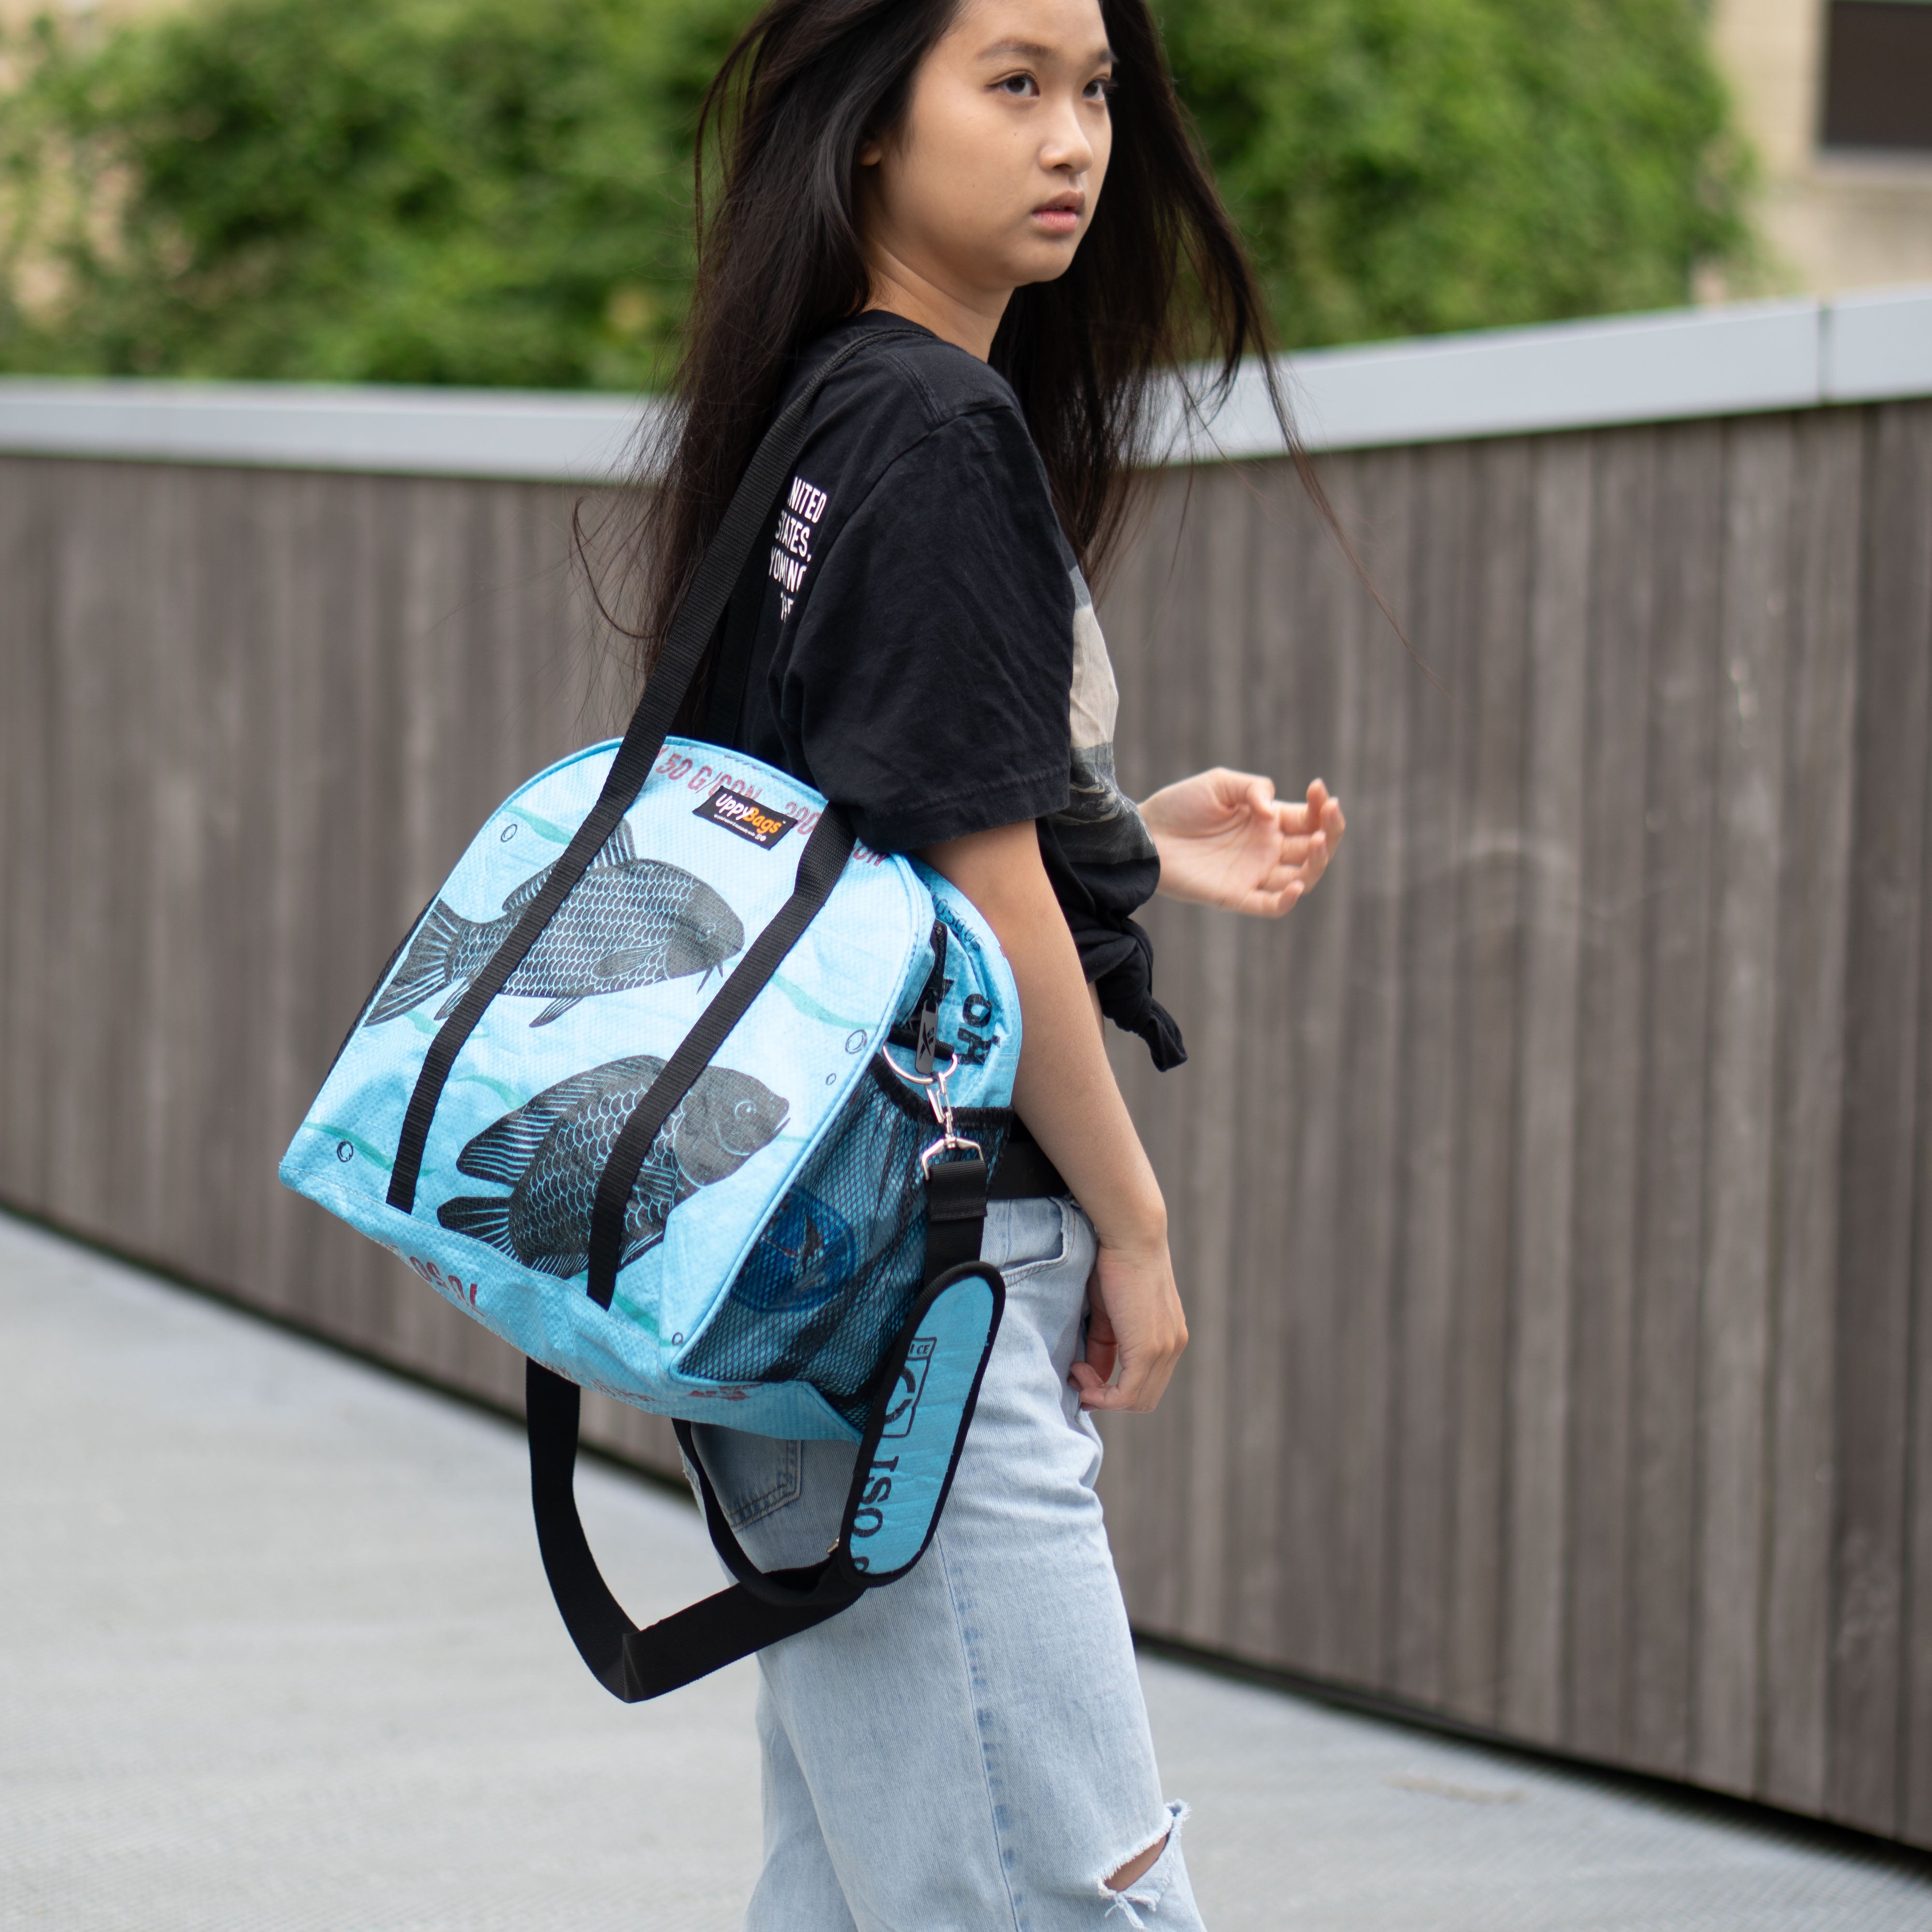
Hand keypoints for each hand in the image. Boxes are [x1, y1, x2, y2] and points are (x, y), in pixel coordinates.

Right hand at [1069, 1232, 1187, 1411]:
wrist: (1130, 1236)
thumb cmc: (1115, 1264)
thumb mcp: (1107, 1313)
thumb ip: (1104, 1347)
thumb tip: (1093, 1378)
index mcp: (1168, 1337)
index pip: (1146, 1383)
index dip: (1113, 1389)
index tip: (1081, 1370)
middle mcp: (1173, 1346)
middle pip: (1143, 1399)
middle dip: (1106, 1396)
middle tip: (1077, 1373)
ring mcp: (1165, 1349)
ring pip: (1136, 1400)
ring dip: (1101, 1395)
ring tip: (1076, 1369)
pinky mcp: (1150, 1349)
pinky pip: (1127, 1394)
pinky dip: (1101, 1395)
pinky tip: (1080, 1371)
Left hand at [1139, 769, 1344, 916]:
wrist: (1144, 834)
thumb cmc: (1180, 806)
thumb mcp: (1220, 783)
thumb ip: (1253, 788)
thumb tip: (1274, 812)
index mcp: (1267, 821)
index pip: (1308, 819)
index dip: (1320, 807)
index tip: (1318, 789)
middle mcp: (1266, 849)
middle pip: (1314, 848)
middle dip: (1330, 830)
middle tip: (1330, 813)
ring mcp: (1253, 874)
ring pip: (1302, 877)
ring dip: (1317, 861)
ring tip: (1319, 841)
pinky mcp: (1236, 896)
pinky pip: (1270, 906)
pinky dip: (1287, 900)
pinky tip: (1296, 884)